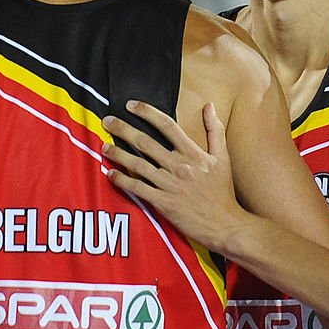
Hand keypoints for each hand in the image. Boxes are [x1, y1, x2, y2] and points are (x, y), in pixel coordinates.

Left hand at [102, 100, 246, 251]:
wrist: (225, 224)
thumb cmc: (223, 192)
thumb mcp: (223, 157)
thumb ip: (215, 130)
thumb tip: (209, 106)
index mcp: (193, 153)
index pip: (167, 125)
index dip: (147, 112)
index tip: (131, 105)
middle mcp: (179, 166)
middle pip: (146, 142)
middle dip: (123, 129)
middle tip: (107, 120)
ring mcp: (170, 184)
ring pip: (138, 164)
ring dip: (118, 154)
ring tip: (104, 146)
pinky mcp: (163, 202)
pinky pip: (138, 188)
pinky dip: (122, 180)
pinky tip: (111, 174)